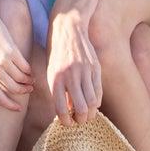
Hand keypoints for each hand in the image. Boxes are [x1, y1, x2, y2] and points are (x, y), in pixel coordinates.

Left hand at [0, 0, 33, 108]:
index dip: (10, 105)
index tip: (17, 108)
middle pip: (14, 88)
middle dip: (22, 92)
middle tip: (27, 90)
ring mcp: (5, 60)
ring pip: (22, 78)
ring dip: (28, 82)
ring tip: (30, 82)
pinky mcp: (13, 50)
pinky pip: (25, 66)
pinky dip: (29, 71)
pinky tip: (29, 72)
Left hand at [46, 5, 101, 125]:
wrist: (68, 28)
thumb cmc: (56, 52)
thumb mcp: (50, 69)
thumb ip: (57, 90)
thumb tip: (68, 112)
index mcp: (55, 78)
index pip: (61, 110)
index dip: (65, 121)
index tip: (67, 122)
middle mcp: (70, 76)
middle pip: (81, 110)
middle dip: (81, 120)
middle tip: (79, 120)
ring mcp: (84, 72)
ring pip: (93, 103)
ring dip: (91, 113)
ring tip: (86, 114)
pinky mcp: (95, 68)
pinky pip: (99, 91)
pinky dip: (96, 101)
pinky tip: (92, 102)